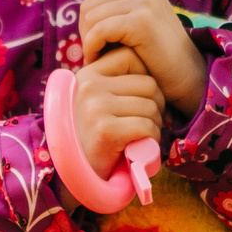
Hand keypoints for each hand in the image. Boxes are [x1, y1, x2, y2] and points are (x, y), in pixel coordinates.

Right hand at [69, 47, 163, 179]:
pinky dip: (151, 140)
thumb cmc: (94, 136)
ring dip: (155, 126)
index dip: (146, 78)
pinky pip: (146, 126)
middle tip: (146, 124)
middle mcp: (88, 87)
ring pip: (151, 107)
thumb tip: (148, 61)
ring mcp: (95, 107)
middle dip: (156, 106)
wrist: (76, 175)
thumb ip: (115, 82)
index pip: (131, 56)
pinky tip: (138, 148)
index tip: (141, 99)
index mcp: (86, 75)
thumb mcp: (98, 101)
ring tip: (140, 137)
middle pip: (148, 84)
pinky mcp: (105, 130)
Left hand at [79, 0, 204, 112]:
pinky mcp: (141, 22)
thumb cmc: (158, 56)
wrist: (188, 77)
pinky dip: (92, 48)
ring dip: (88, 41)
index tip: (97, 30)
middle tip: (95, 51)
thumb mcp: (139, 22)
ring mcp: (144, 1)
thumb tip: (83, 10)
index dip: (91, 4)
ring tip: (98, 56)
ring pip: (90, 16)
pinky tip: (98, 60)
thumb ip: (118, 9)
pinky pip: (98, 31)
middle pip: (90, 1)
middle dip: (86, 29)